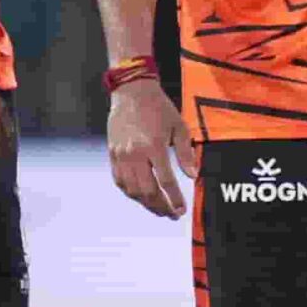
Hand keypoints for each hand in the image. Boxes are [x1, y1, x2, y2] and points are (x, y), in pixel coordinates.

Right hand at [107, 76, 193, 218]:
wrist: (131, 92)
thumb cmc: (159, 108)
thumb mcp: (179, 127)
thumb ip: (186, 153)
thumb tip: (193, 176)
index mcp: (154, 146)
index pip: (166, 182)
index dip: (174, 199)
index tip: (181, 211)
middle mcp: (135, 153)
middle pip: (147, 191)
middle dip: (160, 207)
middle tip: (171, 215)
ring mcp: (121, 155)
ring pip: (131, 190)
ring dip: (146, 204)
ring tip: (159, 209)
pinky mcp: (112, 154)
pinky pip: (120, 181)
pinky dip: (131, 193)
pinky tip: (142, 197)